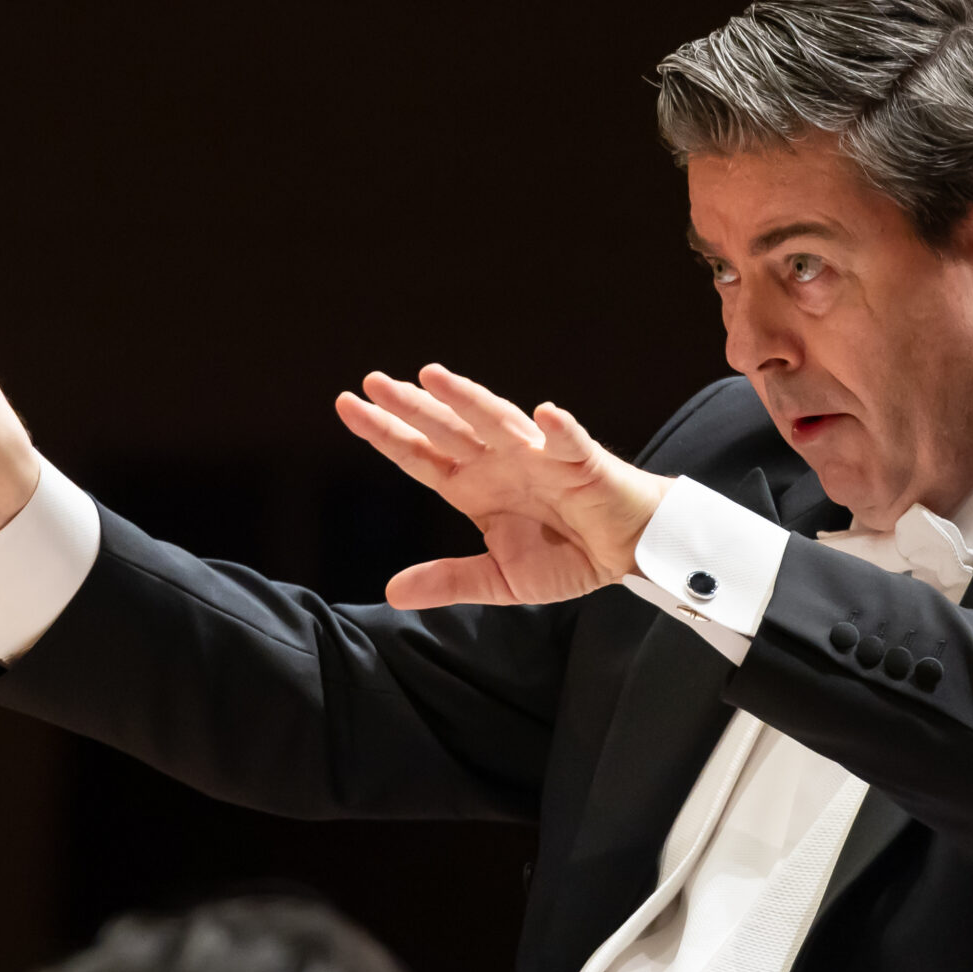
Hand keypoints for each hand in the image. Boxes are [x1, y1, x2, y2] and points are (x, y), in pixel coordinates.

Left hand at [335, 364, 669, 608]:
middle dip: (411, 406)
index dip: (384, 432)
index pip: (419, 455)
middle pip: (447, 429)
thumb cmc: (566, 554)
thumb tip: (391, 593)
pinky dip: (559, 430)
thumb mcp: (499, 579)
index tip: (347, 406)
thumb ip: (448, 580)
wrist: (625, 551)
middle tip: (372, 382)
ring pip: (496, 422)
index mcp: (474, 486)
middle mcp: (498, 462)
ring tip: (432, 378)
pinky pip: (570, 443)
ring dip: (467, 400)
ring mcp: (538, 457)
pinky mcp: (582, 463)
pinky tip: (545, 414)